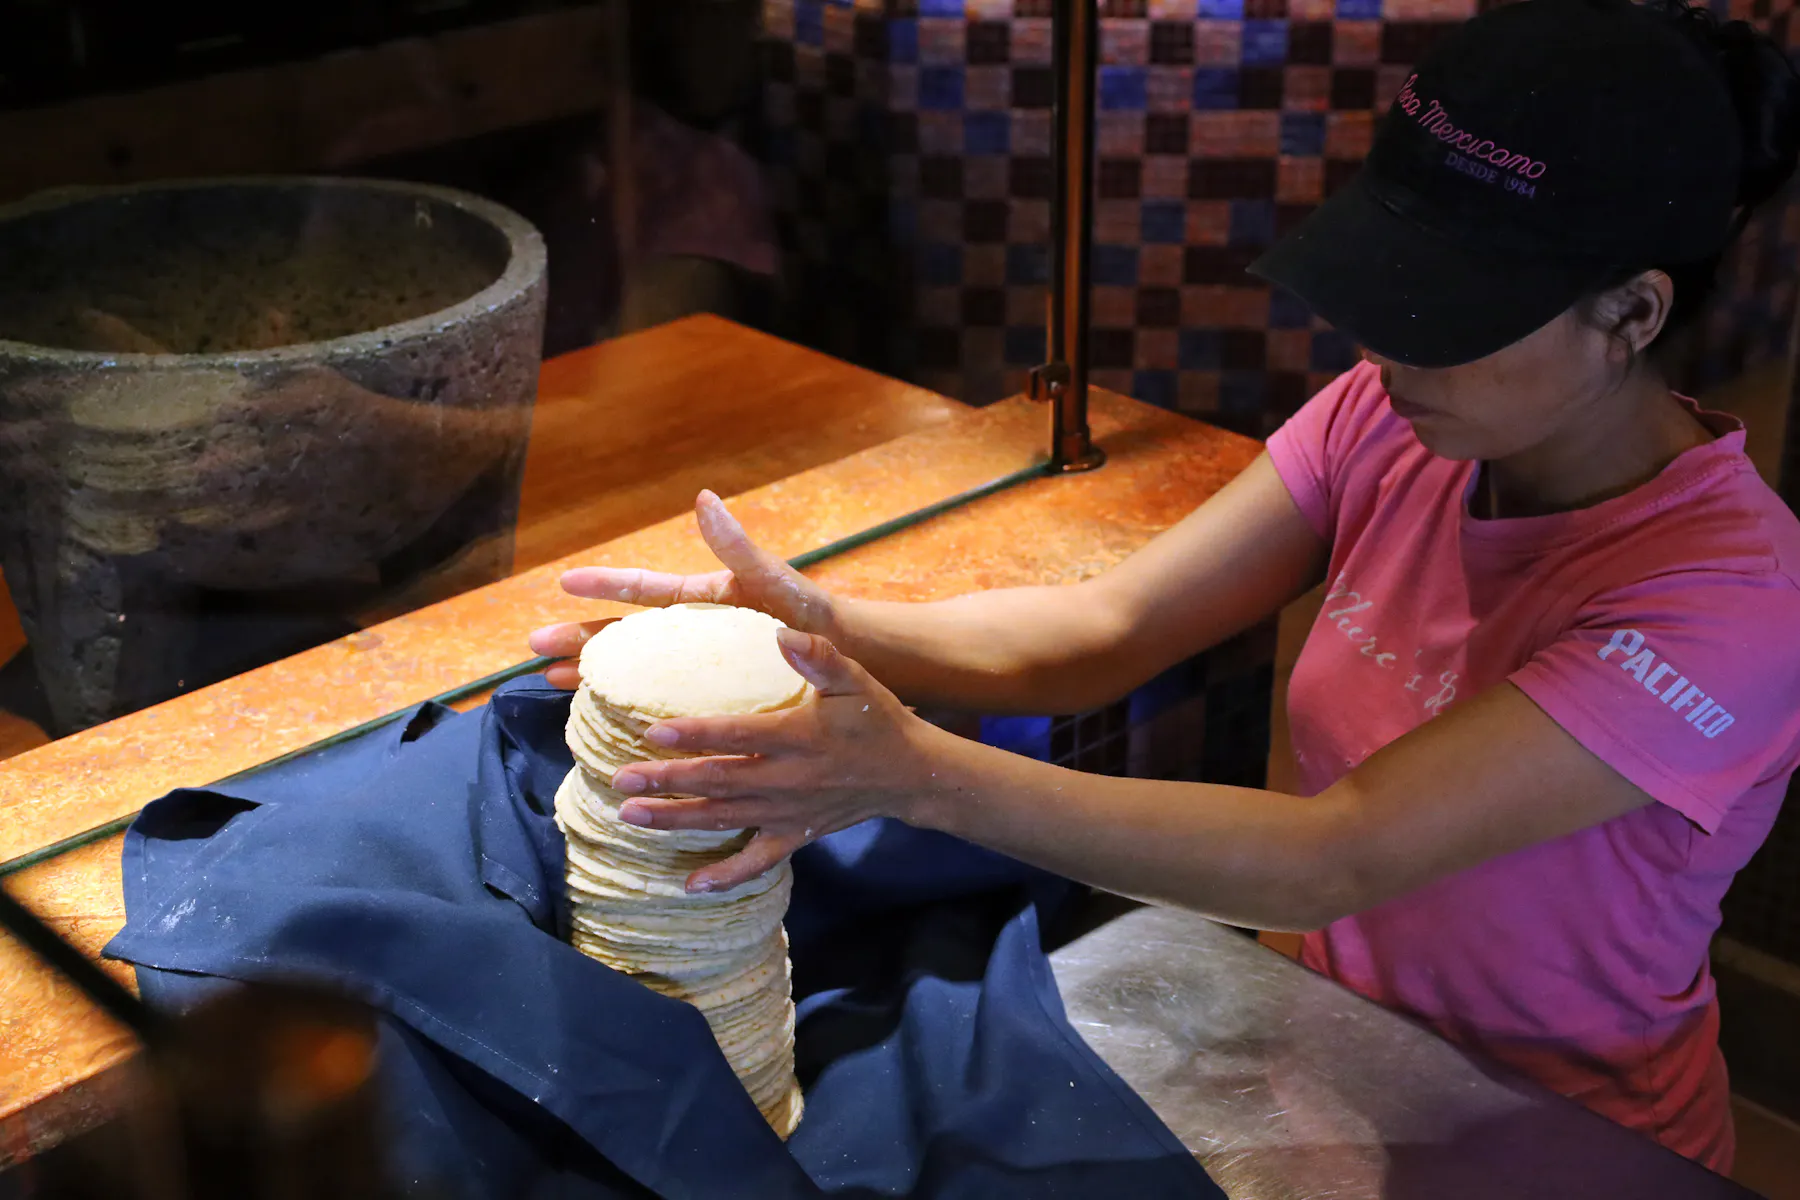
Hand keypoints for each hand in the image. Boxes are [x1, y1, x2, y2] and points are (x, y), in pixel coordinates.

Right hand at [528, 490, 841, 688]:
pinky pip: (660, 700)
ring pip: (633, 670)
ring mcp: (700, 666)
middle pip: (624, 635)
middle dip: (579, 637)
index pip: (645, 590)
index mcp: (705, 601)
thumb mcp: (775, 582)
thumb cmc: (814, 618)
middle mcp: (695, 632)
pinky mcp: (712, 695)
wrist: (850, 661)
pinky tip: (603, 718)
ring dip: (592, 673)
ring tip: (550, 682)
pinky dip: (628, 706)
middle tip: (533, 647)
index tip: (564, 583)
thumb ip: (739, 548)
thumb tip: (705, 499)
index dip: (605, 587)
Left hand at [608, 628, 953, 892]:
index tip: (652, 733)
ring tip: (630, 815)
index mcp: (799, 737)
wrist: (910, 773)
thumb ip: (818, 656)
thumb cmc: (876, 719)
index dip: (695, 735)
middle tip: (621, 780)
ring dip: (676, 819)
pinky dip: (726, 876)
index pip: (738, 736)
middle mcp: (789, 779)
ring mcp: (790, 812)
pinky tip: (690, 884)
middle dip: (668, 782)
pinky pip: (758, 861)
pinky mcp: (795, 834)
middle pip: (719, 782)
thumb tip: (781, 632)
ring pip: (725, 818)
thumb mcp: (854, 678)